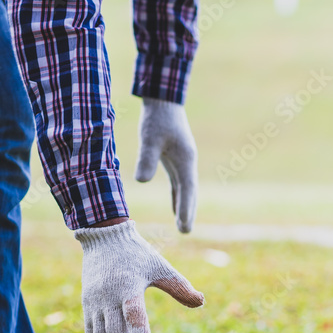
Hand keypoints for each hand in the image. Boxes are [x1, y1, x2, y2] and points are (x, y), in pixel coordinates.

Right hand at [74, 220, 203, 332]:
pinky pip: (91, 331)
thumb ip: (180, 287)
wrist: (104, 239)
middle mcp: (108, 295)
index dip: (138, 330)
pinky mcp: (87, 304)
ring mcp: (95, 301)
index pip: (133, 311)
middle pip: (113, 329)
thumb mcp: (160, 267)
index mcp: (129, 285)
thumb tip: (202, 302)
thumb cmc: (138, 256)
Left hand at [135, 99, 197, 233]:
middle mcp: (188, 163)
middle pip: (190, 192)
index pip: (187, 190)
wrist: (163, 100)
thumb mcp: (149, 138)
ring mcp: (183, 161)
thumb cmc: (156, 119)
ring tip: (183, 225)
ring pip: (186, 189)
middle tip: (185, 231)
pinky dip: (178, 196)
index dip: (186, 209)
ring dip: (185, 206)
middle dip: (188, 212)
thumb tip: (141, 181)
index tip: (184, 226)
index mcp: (185, 160)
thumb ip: (146, 159)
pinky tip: (176, 207)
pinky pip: (179, 183)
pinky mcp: (175, 158)